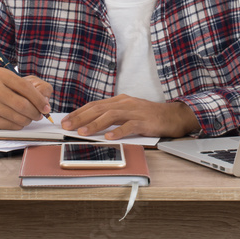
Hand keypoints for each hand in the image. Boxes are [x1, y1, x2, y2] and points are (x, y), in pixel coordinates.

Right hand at [0, 68, 52, 129]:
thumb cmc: (8, 90)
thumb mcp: (25, 81)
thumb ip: (40, 87)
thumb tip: (45, 102)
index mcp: (0, 74)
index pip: (25, 87)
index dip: (39, 99)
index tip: (46, 108)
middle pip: (21, 104)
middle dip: (35, 112)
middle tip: (39, 115)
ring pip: (17, 117)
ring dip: (28, 120)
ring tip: (30, 117)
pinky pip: (10, 126)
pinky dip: (19, 125)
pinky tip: (19, 121)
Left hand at [61, 95, 199, 138]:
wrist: (172, 116)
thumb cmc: (149, 117)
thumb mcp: (128, 112)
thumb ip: (112, 116)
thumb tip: (91, 124)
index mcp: (120, 101)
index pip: (95, 105)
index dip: (79, 112)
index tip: (66, 119)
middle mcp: (125, 103)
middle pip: (99, 109)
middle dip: (81, 117)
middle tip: (67, 126)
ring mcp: (134, 111)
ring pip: (111, 116)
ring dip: (95, 124)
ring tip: (83, 132)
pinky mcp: (144, 121)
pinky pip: (129, 126)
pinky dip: (118, 131)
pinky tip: (109, 137)